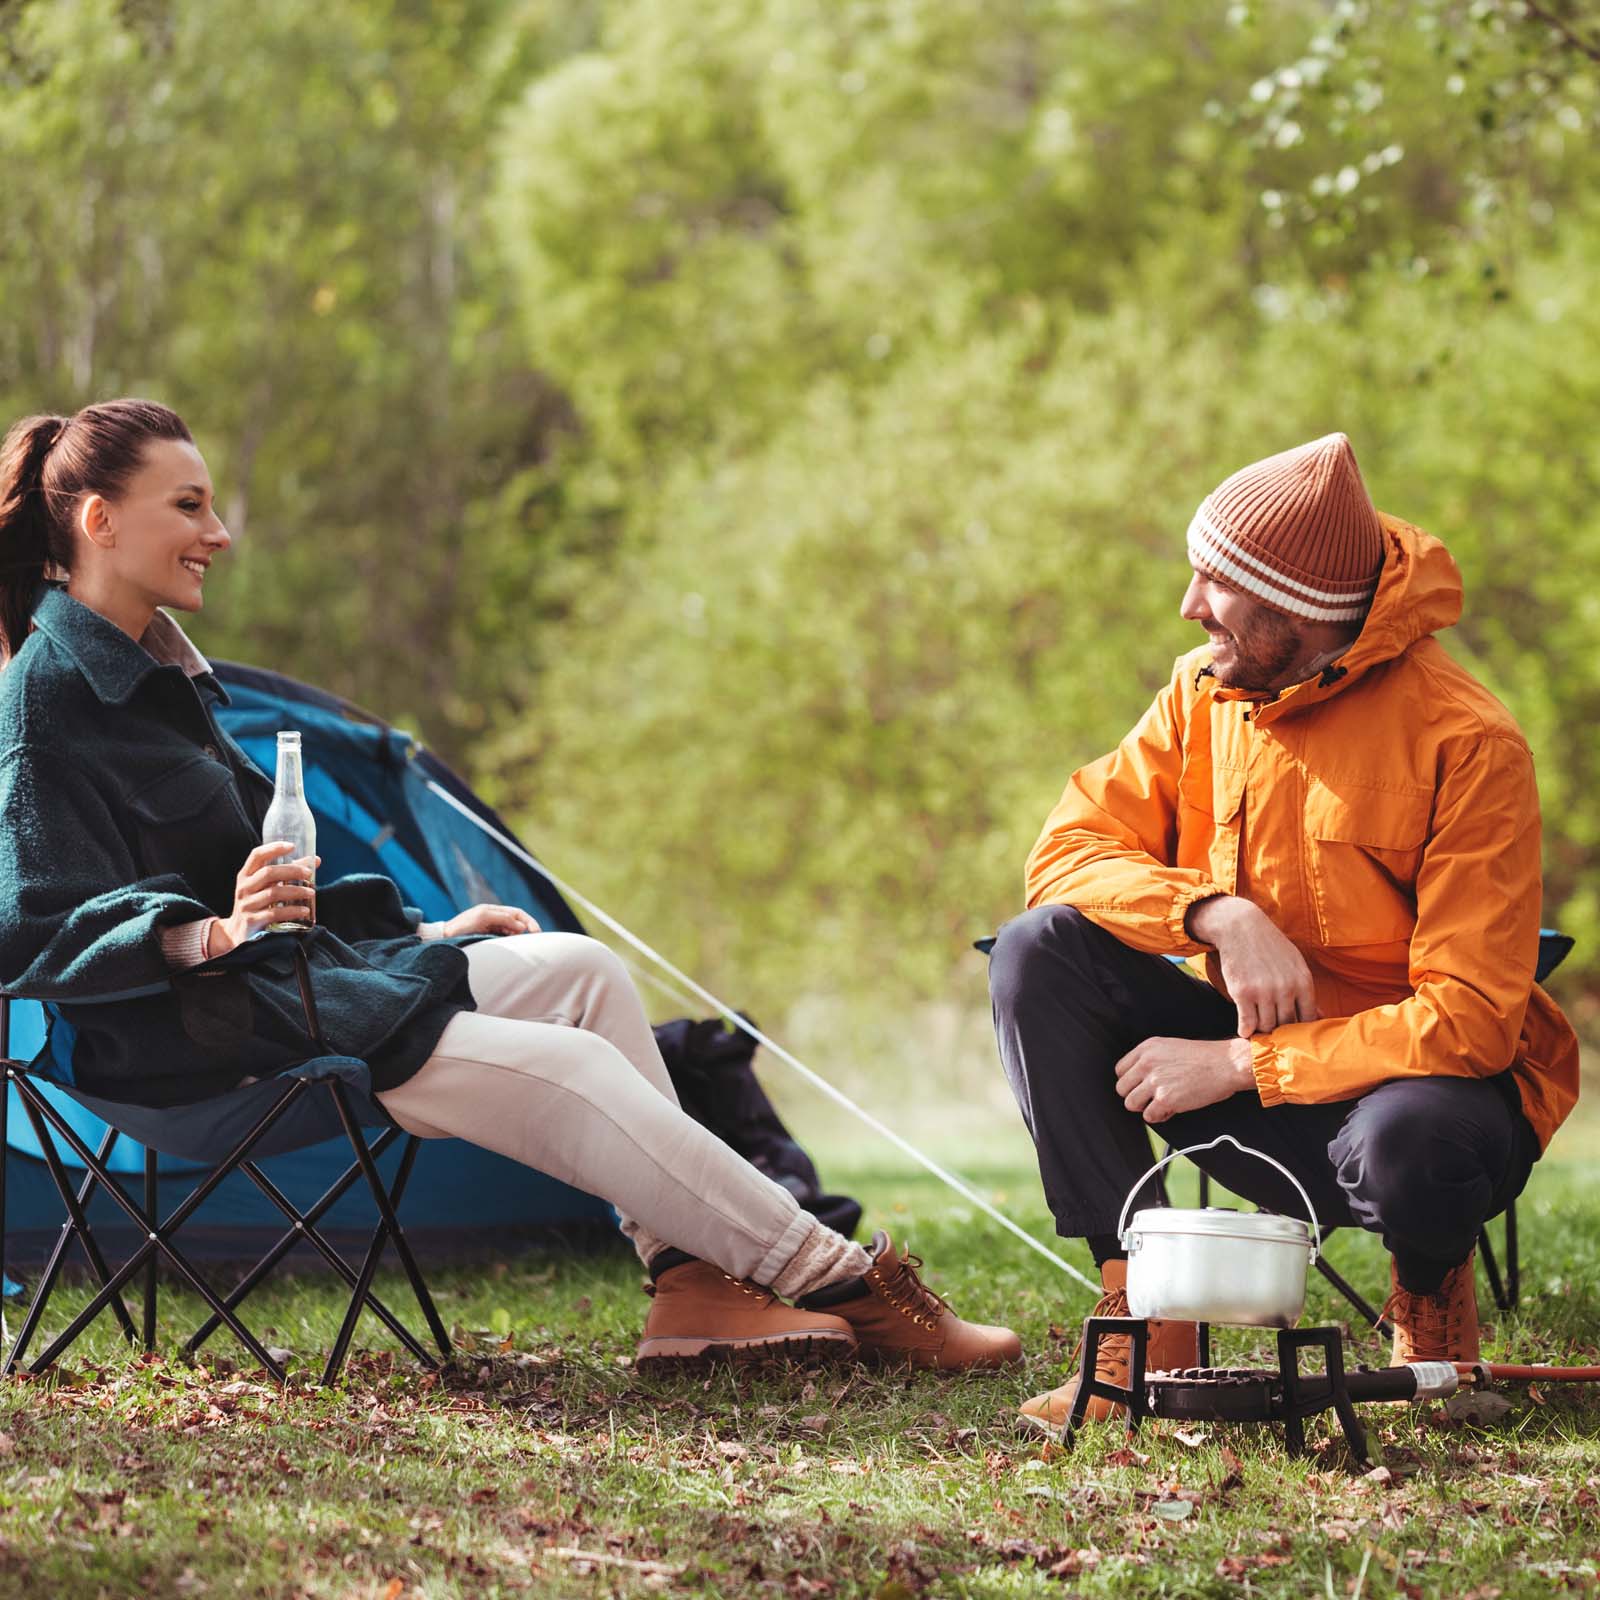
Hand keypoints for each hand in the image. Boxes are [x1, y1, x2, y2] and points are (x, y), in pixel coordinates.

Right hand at [208, 842, 318, 956]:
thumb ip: (286, 873)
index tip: (292, 846)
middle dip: (292, 871)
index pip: (257, 855)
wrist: (237, 933)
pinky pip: (274, 914)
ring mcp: (246, 905)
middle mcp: (244, 888)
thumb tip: (315, 860)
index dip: (273, 848)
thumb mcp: (265, 887)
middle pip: (269, 873)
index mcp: (246, 875)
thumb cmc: (257, 904)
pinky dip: (292, 911)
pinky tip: (305, 910)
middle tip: (309, 873)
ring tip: (312, 892)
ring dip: (296, 891)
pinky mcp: (252, 921)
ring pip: (273, 893)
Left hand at [439, 904, 540, 937]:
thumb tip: (522, 926)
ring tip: (521, 946)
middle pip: (517, 922)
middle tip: (532, 941)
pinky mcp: (487, 939)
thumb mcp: (483, 917)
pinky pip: (504, 939)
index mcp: (493, 910)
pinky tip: (512, 948)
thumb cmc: (462, 925)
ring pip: (511, 932)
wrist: (445, 938)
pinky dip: (510, 943)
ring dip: (518, 938)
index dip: (529, 921)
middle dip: (527, 930)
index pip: (517, 913)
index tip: (536, 932)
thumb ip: (503, 918)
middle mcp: (494, 918)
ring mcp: (490, 929)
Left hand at [1115, 1036, 1254, 1123]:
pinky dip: (1160, 1116)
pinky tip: (1172, 1109)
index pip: (1120, 1070)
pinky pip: (1149, 1116)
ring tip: (1161, 1103)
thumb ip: (1151, 1060)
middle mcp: (1147, 1063)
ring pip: (1131, 1104)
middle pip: (1122, 1088)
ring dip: (1145, 1107)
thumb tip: (1138, 1079)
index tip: (1140, 1086)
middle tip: (1151, 1097)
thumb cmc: (1205, 1058)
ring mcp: (1155, 1081)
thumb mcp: (1171, 1048)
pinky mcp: (1165, 1099)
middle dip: (1136, 1095)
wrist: (1226, 1064)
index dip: (1131, 1082)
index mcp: (1147, 1049)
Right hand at [1186, 894, 1318, 1036]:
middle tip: (1271, 1028)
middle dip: (1279, 1029)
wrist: (1240, 926)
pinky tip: (1244, 1029)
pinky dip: (1244, 1030)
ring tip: (1257, 1025)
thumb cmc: (1270, 946)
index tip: (1290, 1028)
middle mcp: (1285, 988)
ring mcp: (1263, 991)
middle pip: (1286, 1024)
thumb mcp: (1295, 963)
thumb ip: (1306, 990)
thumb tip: (1320, 1016)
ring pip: (1266, 1026)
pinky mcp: (1242, 993)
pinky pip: (1247, 1023)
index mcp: (1303, 981)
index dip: (1299, 1028)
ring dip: (1260, 1029)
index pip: (1308, 1019)